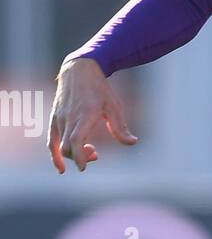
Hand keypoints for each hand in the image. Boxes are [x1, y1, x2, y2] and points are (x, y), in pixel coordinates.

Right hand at [48, 57, 137, 172]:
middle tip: (96, 153)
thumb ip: (120, 127)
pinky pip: (51, 141)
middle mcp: (69, 117)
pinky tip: (61, 168)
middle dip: (81, 157)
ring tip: (91, 150)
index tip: (84, 168)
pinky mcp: (54, 118)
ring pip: (61, 146)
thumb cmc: (100, 89)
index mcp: (85, 114)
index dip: (78, 156)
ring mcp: (60, 118)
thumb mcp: (114, 106)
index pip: (76, 139)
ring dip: (74, 155)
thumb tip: (133, 142)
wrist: (79, 70)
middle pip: (69, 147)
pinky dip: (54, 155)